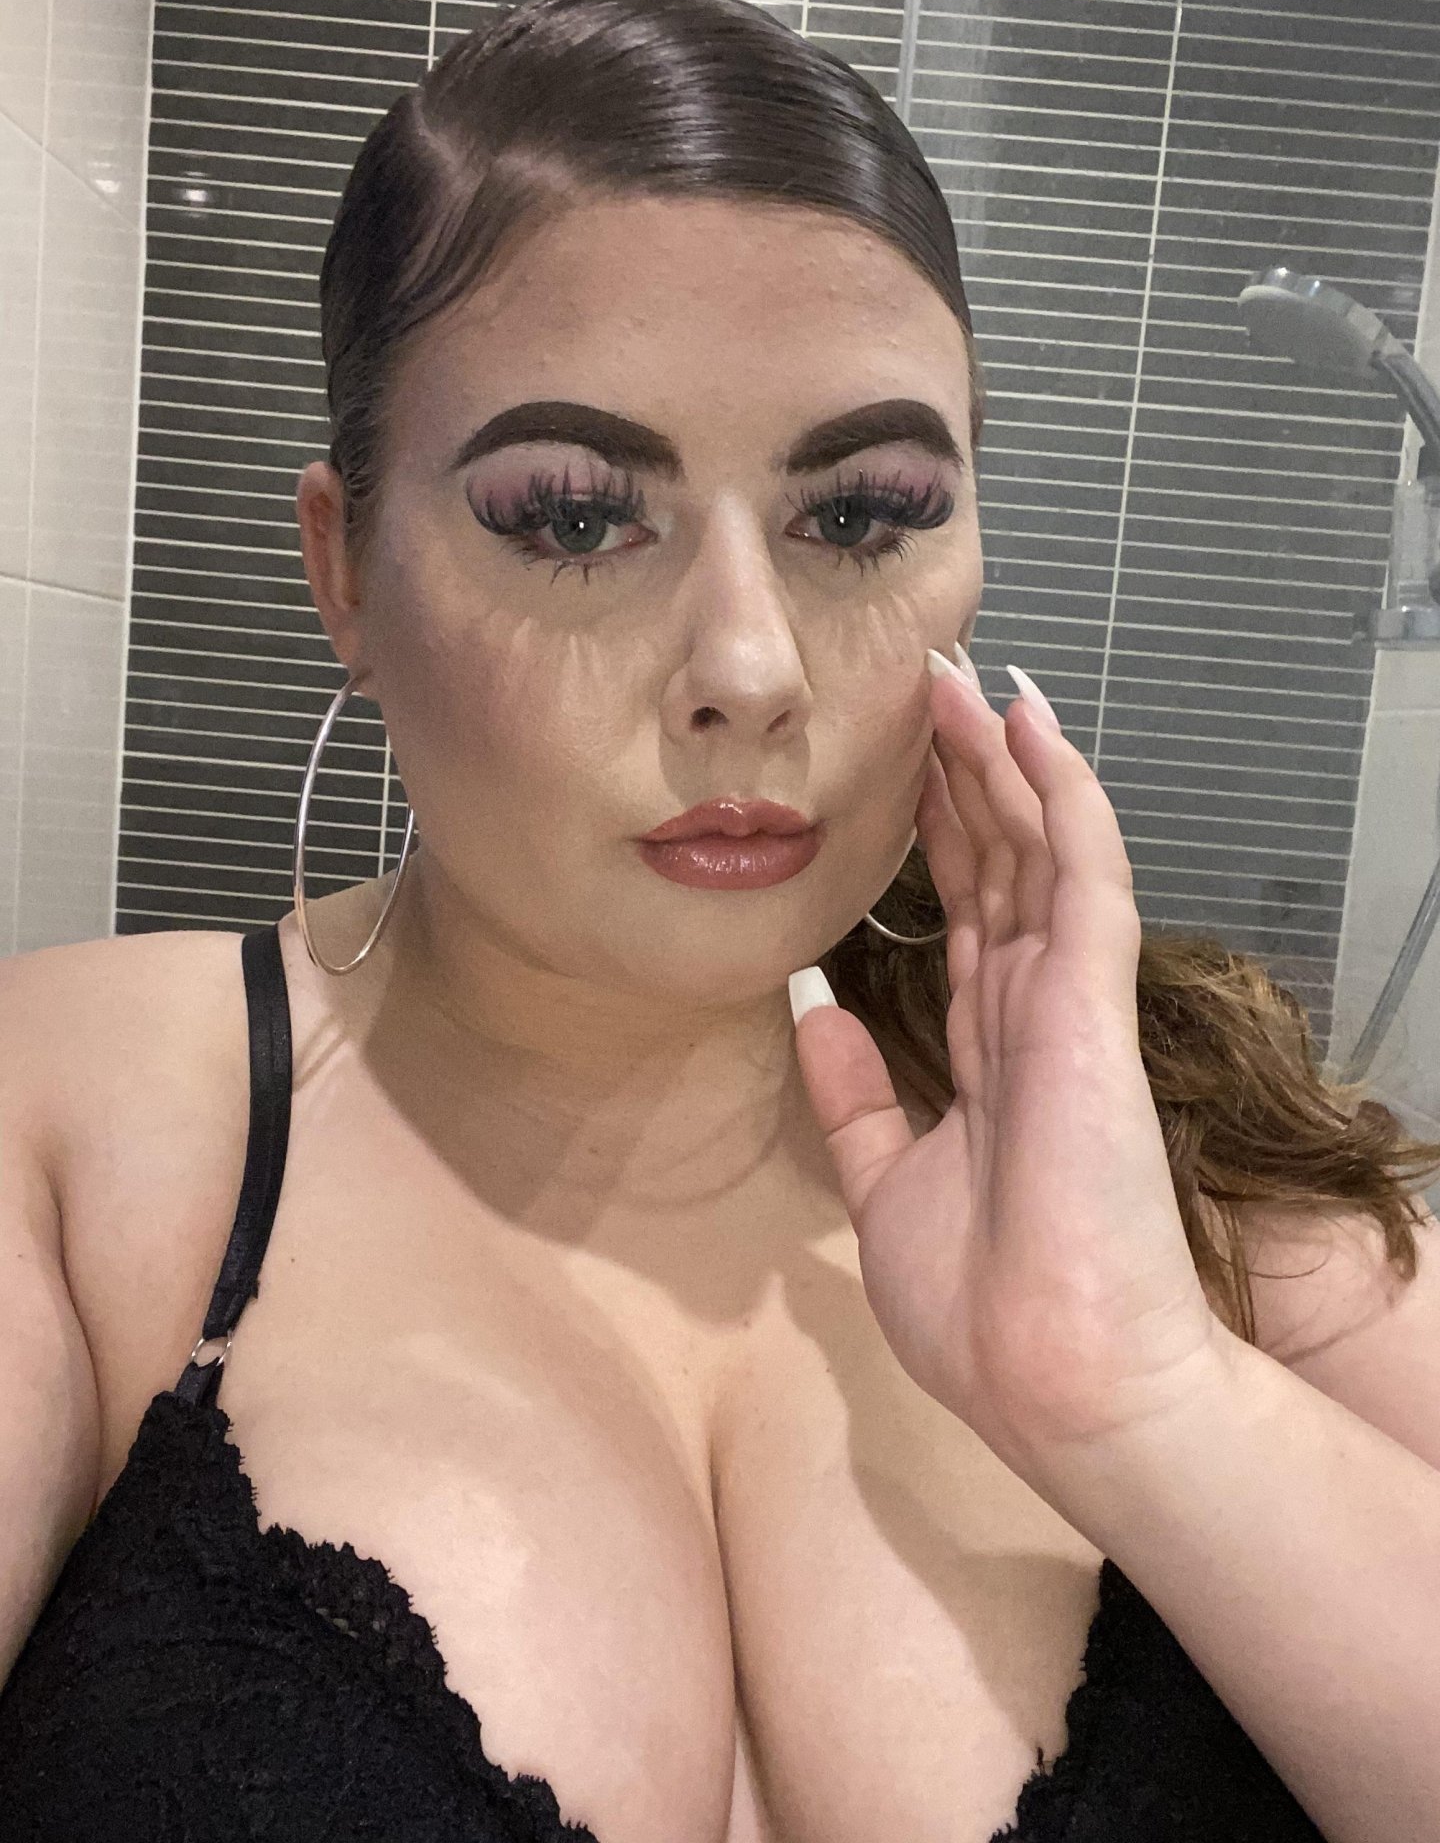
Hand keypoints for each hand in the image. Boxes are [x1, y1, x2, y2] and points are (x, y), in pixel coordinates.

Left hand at [789, 653, 1235, 1486]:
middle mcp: (1031, 1009)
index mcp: (990, 1052)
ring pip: (1037, 847)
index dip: (936, 836)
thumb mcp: (886, 1184)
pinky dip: (1059, 792)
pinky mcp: (1093, 1000)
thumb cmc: (983, 1309)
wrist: (1050, 1380)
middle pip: (996, 864)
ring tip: (962, 678)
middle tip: (924, 686)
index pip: (964, 915)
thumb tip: (810, 1008)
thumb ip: (856, 1096)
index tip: (899, 764)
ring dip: (1001, 758)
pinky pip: (1082, 874)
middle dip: (961, 774)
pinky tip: (1029, 722)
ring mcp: (1068, 999)